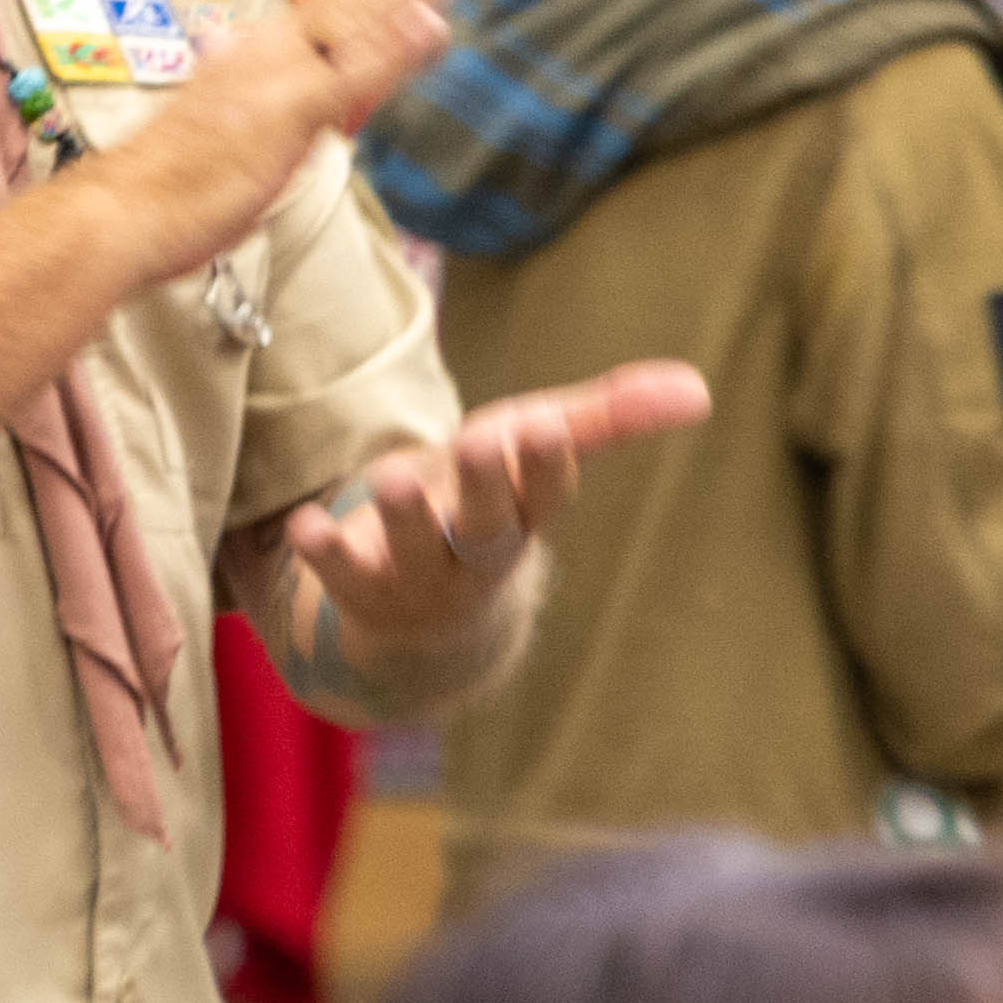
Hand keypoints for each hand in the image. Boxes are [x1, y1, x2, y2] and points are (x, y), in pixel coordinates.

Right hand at [79, 0, 524, 280]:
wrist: (117, 212)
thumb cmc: (167, 178)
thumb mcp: (214, 115)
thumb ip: (235, 76)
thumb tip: (223, 39)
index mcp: (266, 48)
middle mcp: (276, 48)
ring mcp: (281, 77)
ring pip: (363, 9)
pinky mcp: (284, 115)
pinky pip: (345, 76)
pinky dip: (389, 46)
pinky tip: (430, 19)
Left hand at [280, 359, 713, 640]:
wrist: (424, 615)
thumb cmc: (486, 506)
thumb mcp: (535, 456)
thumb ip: (607, 419)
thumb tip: (699, 387)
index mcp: (525, 514)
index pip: (546, 493)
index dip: (548, 464)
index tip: (547, 427)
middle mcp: (479, 552)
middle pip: (489, 523)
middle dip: (486, 483)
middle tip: (481, 439)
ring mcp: (423, 580)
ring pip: (418, 553)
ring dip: (406, 517)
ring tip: (389, 476)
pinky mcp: (364, 593)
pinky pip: (343, 578)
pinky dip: (325, 553)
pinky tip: (303, 524)